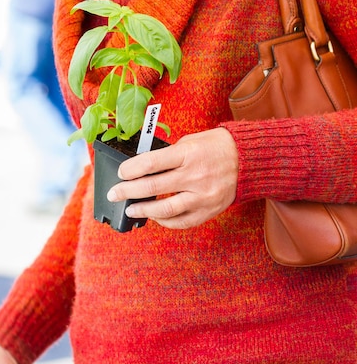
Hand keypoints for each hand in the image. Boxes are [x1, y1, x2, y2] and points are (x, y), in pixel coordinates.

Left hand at [107, 128, 238, 228]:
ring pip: (165, 209)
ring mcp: (202, 196)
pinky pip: (181, 222)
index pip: (151, 163)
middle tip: (114, 194)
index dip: (131, 170)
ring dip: (143, 210)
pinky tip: (154, 216)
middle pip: (153, 187)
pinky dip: (165, 221)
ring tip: (130, 209)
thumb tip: (142, 169)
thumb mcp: (190, 141)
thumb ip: (168, 155)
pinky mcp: (208, 211)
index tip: (121, 174)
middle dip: (128, 191)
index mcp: (189, 153)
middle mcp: (195, 176)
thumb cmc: (217, 147)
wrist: (249, 160)